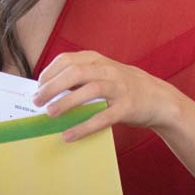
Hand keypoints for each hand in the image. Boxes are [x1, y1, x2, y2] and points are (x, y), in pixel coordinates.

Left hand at [32, 50, 177, 142]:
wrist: (157, 98)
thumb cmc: (122, 86)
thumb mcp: (102, 73)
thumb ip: (80, 76)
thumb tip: (47, 91)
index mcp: (97, 59)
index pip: (67, 59)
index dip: (49, 73)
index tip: (37, 87)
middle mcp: (108, 70)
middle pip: (75, 72)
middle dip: (52, 86)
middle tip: (37, 101)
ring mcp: (119, 88)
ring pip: (90, 90)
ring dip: (67, 102)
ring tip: (50, 113)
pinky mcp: (127, 108)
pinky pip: (103, 117)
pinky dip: (84, 127)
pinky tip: (69, 135)